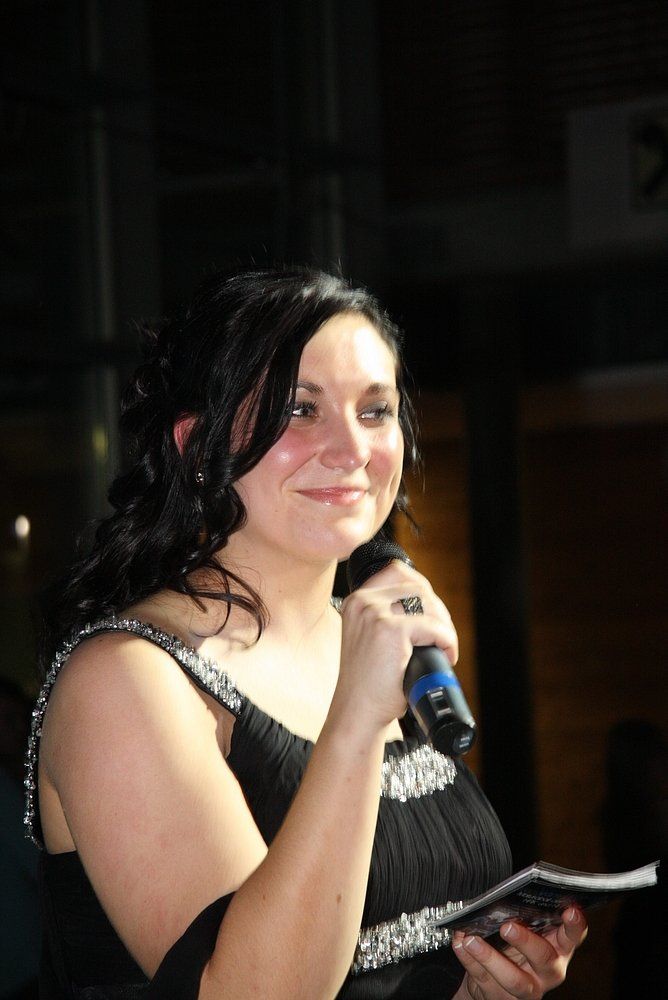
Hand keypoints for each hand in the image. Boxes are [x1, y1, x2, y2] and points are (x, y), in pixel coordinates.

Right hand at [335, 560, 457, 731]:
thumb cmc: (369, 682)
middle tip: (442, 638)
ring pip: (428, 602)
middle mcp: (362, 601)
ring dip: (444, 625)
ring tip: (443, 648)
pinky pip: (434, 626)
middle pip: (418, 586)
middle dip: (438, 611)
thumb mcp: (370, 638)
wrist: (357, 712)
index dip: (423, 589)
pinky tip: (445, 656)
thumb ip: (387, 616)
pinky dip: (447, 641)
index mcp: (356, 600)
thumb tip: (428, 603)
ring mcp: (374, 613)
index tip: (432, 613)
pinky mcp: (390, 630)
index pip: (397, 571)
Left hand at [452, 907, 587, 998]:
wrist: (491, 985)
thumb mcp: (526, 932)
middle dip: (526, 942)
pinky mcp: (500, 998)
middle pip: (544, 959)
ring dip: (490, 957)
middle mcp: (547, 972)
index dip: (574, 925)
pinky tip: (459, 944)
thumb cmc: (512, 948)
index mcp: (558, 949)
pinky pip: (483, 979)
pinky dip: (468, 959)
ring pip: (514, 980)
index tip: (569, 910)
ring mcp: (526, 989)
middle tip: (507, 926)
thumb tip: (509, 893)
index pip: (572, 937)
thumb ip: (525, 916)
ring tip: (471, 939)